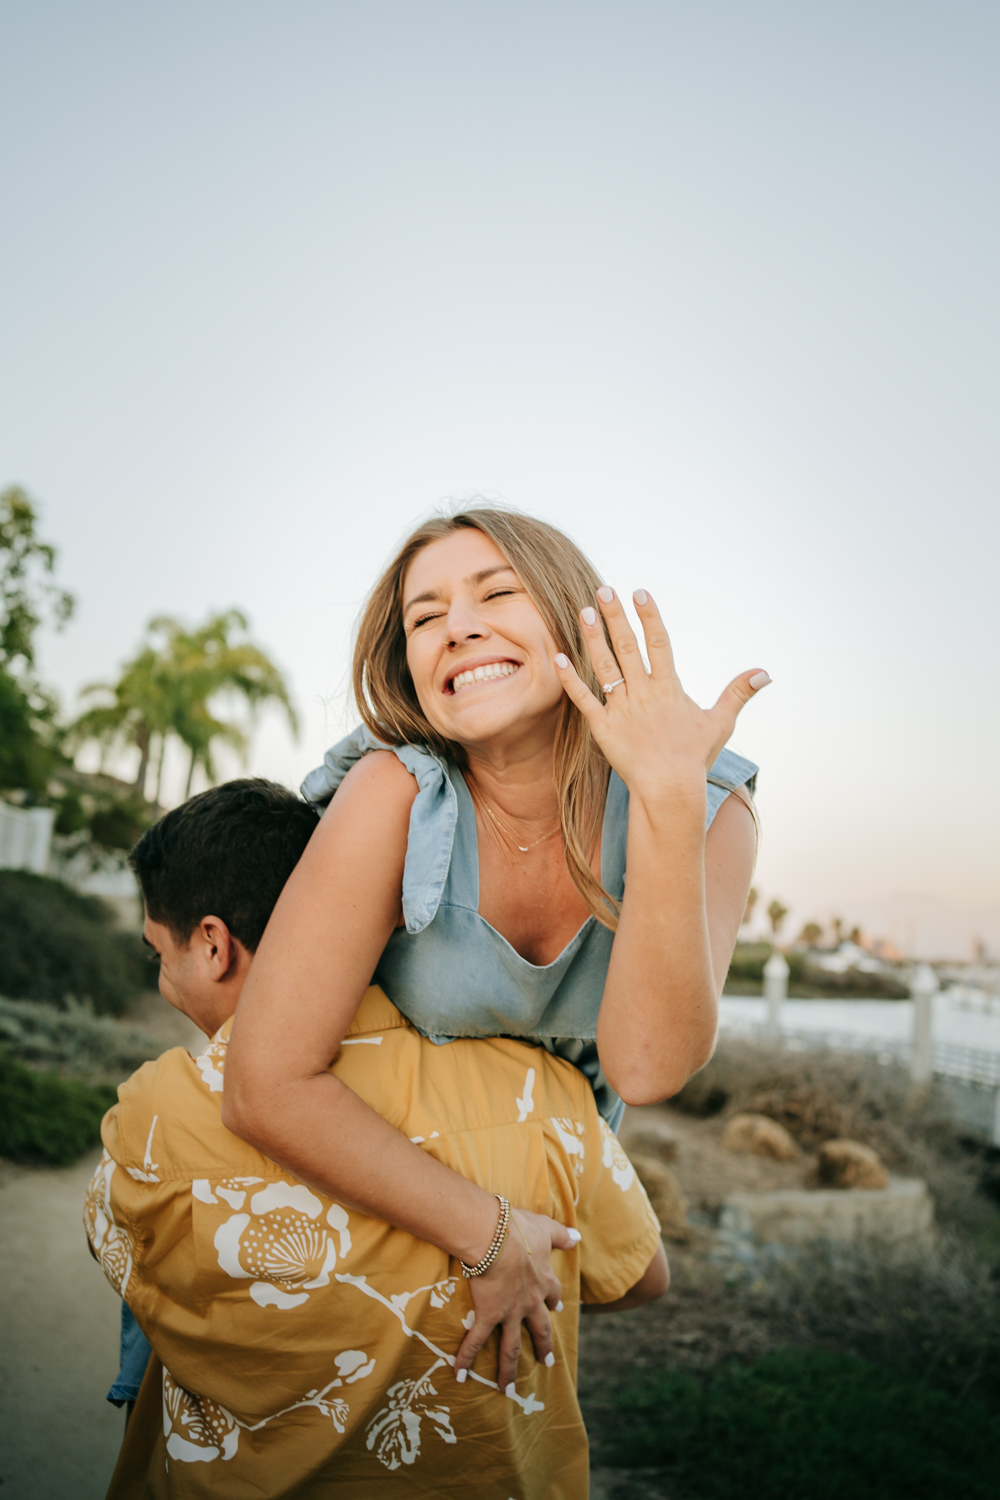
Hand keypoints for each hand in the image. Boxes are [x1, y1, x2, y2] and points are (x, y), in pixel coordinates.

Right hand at [453, 1210, 578, 1389]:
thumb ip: (561, 1235)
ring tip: (508, 1390)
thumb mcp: (545, 1228)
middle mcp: (530, 1302)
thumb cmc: (519, 1229)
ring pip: (511, 1347)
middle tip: (547, 1362)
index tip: (557, 1309)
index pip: (552, 1293)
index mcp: (543, 1280)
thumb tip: (577, 1237)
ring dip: (509, 1370)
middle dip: (543, 1346)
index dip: (554, 1301)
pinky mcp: (488, 1315)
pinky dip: (467, 1359)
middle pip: (540, 1329)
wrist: (496, 1238)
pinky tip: (459, 1375)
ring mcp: (510, 1313)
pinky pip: (476, 1342)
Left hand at [554, 586, 769, 804]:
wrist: (669, 790)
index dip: (650, 617)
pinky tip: (559, 657)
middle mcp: (644, 693)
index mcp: (669, 688)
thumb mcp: (720, 722)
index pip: (659, 643)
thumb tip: (765, 673)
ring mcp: (622, 709)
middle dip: (616, 616)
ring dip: (593, 638)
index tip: (640, 593)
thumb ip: (738, 693)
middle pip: (628, 647)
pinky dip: (571, 679)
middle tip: (605, 589)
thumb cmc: (695, 757)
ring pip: (605, 666)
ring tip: (585, 611)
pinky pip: (584, 699)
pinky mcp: (603, 727)